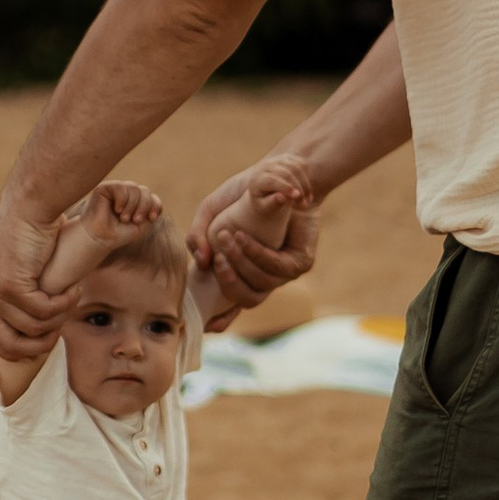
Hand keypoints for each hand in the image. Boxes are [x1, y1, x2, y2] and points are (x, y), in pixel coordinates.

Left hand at [0, 196, 80, 357]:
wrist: (32, 204)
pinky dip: (63, 304)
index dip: (13, 348)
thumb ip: (25, 289)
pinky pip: (43, 311)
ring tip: (72, 297)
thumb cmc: (36, 228)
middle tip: (59, 331)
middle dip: (36, 346)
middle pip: (5, 344)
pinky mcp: (12, 285)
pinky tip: (73, 288)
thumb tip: (38, 317)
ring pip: (32, 328)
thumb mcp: (25, 264)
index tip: (39, 342)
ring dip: (58, 318)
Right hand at [79, 178, 163, 236]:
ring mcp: (117, 189)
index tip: (151, 218)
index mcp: (137, 202)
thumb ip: (151, 210)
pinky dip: (122, 200)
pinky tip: (117, 209)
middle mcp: (127, 193)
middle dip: (143, 207)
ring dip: (132, 205)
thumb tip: (153, 198)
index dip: (155, 205)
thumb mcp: (142, 224)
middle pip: (145, 191)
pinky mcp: (105, 187)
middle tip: (135, 220)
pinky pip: (120, 187)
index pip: (152, 197)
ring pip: (134, 188)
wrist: (101, 239)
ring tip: (123, 218)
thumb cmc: (119, 233)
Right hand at [187, 156, 318, 316]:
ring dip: (241, 264)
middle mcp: (263, 277)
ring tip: (227, 238)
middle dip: (228, 282)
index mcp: (242, 273)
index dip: (220, 320)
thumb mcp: (211, 211)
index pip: (231, 306)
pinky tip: (245, 238)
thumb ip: (197, 235)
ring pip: (261, 285)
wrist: (278, 172)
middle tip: (215, 258)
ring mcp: (283, 273)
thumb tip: (200, 262)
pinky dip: (259, 255)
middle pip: (246, 299)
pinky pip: (278, 268)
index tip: (207, 327)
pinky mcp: (301, 262)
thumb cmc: (241, 195)